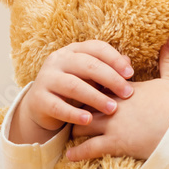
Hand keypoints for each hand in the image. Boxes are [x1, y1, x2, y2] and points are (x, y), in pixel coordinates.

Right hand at [10, 40, 134, 144]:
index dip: (115, 59)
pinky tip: (89, 120)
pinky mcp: (38, 99)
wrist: (42, 107)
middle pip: (87, 65)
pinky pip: (58, 107)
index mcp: (73, 51)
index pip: (96, 48)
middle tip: (127, 93)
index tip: (131, 74)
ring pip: (73, 85)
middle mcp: (58, 60)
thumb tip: (128, 62)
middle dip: (110, 79)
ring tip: (112, 109)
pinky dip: (74, 114)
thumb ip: (108, 69)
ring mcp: (46, 78)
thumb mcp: (91, 77)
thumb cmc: (74, 89)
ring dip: (95, 97)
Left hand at [67, 39, 168, 160]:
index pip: (100, 85)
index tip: (84, 88)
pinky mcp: (115, 143)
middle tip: (70, 109)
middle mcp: (114, 105)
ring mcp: (113, 125)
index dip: (91, 87)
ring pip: (83, 124)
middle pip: (86, 103)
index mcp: (125, 89)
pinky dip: (78, 152)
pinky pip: (89, 148)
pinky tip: (70, 156)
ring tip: (68, 131)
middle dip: (79, 107)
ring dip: (76, 127)